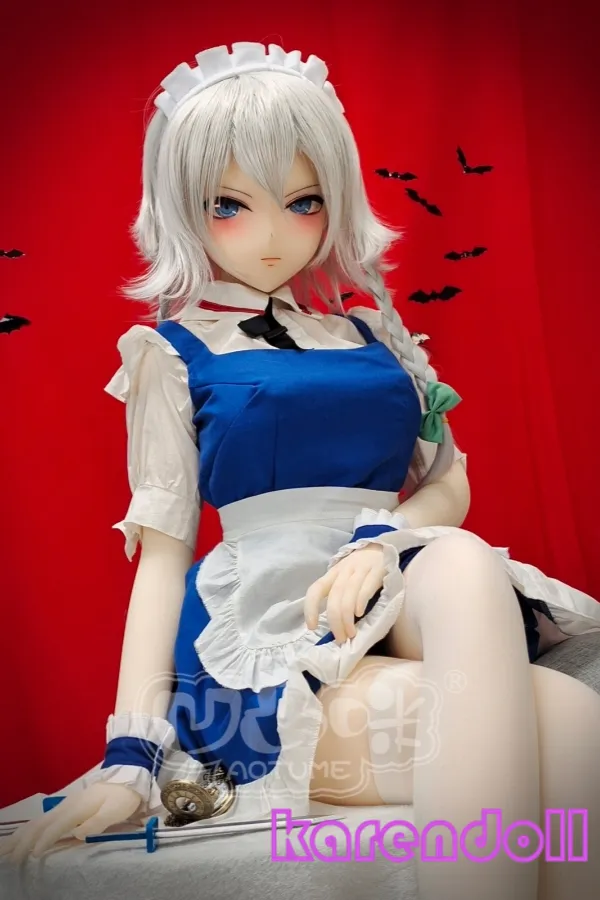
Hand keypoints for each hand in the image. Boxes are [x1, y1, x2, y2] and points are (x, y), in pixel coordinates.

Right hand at [0, 782, 141, 861]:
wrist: (128, 774)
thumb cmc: (123, 795)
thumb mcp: (115, 810)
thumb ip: (96, 822)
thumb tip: (78, 834)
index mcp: (78, 807)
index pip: (56, 826)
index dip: (44, 840)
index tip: (34, 854)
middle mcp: (68, 805)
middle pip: (41, 823)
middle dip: (24, 840)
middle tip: (11, 856)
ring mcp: (67, 804)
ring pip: (40, 821)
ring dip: (23, 835)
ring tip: (10, 848)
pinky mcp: (68, 806)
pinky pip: (45, 819)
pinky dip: (31, 829)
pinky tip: (26, 835)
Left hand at [304, 544, 384, 643]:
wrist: (382, 547)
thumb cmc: (361, 567)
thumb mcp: (344, 576)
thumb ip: (337, 593)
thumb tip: (331, 623)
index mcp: (333, 573)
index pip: (316, 589)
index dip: (311, 608)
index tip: (312, 627)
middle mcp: (345, 570)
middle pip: (335, 596)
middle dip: (335, 620)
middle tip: (340, 638)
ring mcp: (361, 569)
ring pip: (348, 594)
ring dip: (347, 617)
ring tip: (350, 633)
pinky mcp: (378, 570)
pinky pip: (366, 586)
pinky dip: (360, 601)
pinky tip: (359, 614)